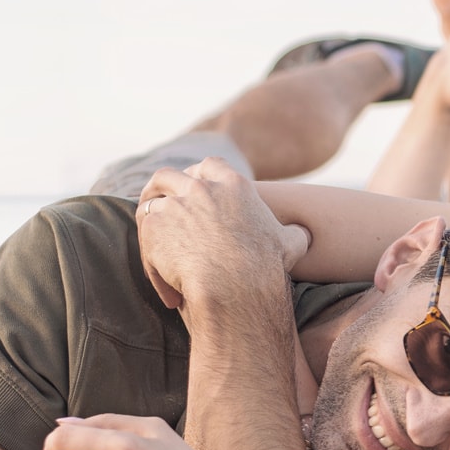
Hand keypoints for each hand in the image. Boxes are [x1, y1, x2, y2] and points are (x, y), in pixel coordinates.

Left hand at [135, 158, 309, 311]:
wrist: (238, 284)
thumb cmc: (266, 265)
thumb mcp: (291, 243)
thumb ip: (295, 233)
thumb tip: (304, 234)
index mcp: (234, 185)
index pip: (211, 166)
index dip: (199, 175)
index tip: (195, 188)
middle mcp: (201, 188)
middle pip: (169, 176)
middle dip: (161, 189)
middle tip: (159, 205)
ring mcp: (174, 205)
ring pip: (150, 203)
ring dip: (149, 221)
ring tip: (153, 241)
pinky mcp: (154, 228)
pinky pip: (145, 239)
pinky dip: (150, 260)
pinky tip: (164, 283)